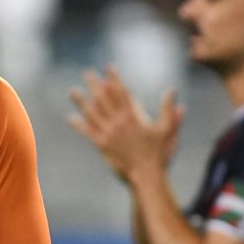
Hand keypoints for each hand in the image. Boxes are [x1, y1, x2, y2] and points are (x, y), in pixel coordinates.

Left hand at [68, 69, 183, 182]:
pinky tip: (71, 118)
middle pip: (103, 98)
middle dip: (95, 84)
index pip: (121, 92)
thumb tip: (172, 91)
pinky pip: (87, 132)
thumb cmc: (159, 154)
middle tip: (87, 73)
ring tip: (73, 91)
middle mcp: (118, 122)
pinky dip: (78, 124)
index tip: (108, 68)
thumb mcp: (169, 130)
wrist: (146, 176)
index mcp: (133, 116)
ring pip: (92, 113)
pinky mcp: (102, 145)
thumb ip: (170, 111)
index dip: (114, 78)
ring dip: (82, 101)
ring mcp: (108, 134)